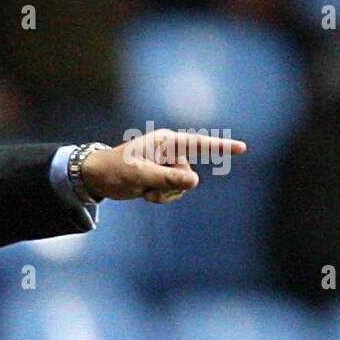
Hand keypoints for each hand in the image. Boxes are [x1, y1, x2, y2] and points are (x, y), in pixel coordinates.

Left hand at [81, 129, 246, 203]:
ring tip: (143, 190)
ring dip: (164, 194)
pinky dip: (161, 197)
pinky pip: (174, 192)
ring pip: (182, 186)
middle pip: (187, 174)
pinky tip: (144, 194)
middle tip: (145, 186)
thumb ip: (166, 178)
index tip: (243, 148)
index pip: (199, 144)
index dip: (220, 148)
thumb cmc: (114, 170)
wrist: (96, 177)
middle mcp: (169, 151)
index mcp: (165, 142)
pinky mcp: (163, 177)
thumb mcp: (139, 175)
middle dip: (170, 186)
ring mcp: (167, 164)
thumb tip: (194, 181)